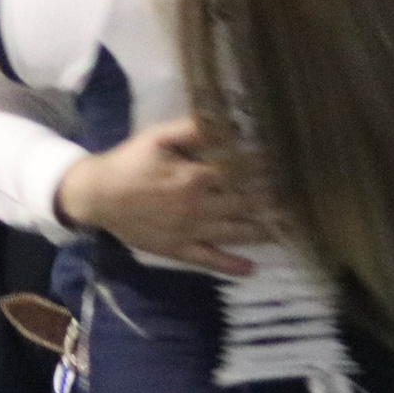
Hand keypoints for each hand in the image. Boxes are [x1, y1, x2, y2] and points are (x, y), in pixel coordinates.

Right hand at [55, 116, 269, 276]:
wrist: (96, 196)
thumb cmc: (129, 162)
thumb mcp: (158, 137)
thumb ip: (194, 128)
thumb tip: (229, 124)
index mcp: (195, 175)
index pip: (241, 170)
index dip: (266, 166)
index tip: (287, 163)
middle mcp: (199, 206)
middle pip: (245, 203)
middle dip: (273, 200)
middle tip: (297, 198)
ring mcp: (191, 231)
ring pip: (234, 232)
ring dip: (263, 231)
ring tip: (286, 229)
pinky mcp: (179, 250)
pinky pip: (209, 261)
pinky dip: (231, 266)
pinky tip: (251, 268)